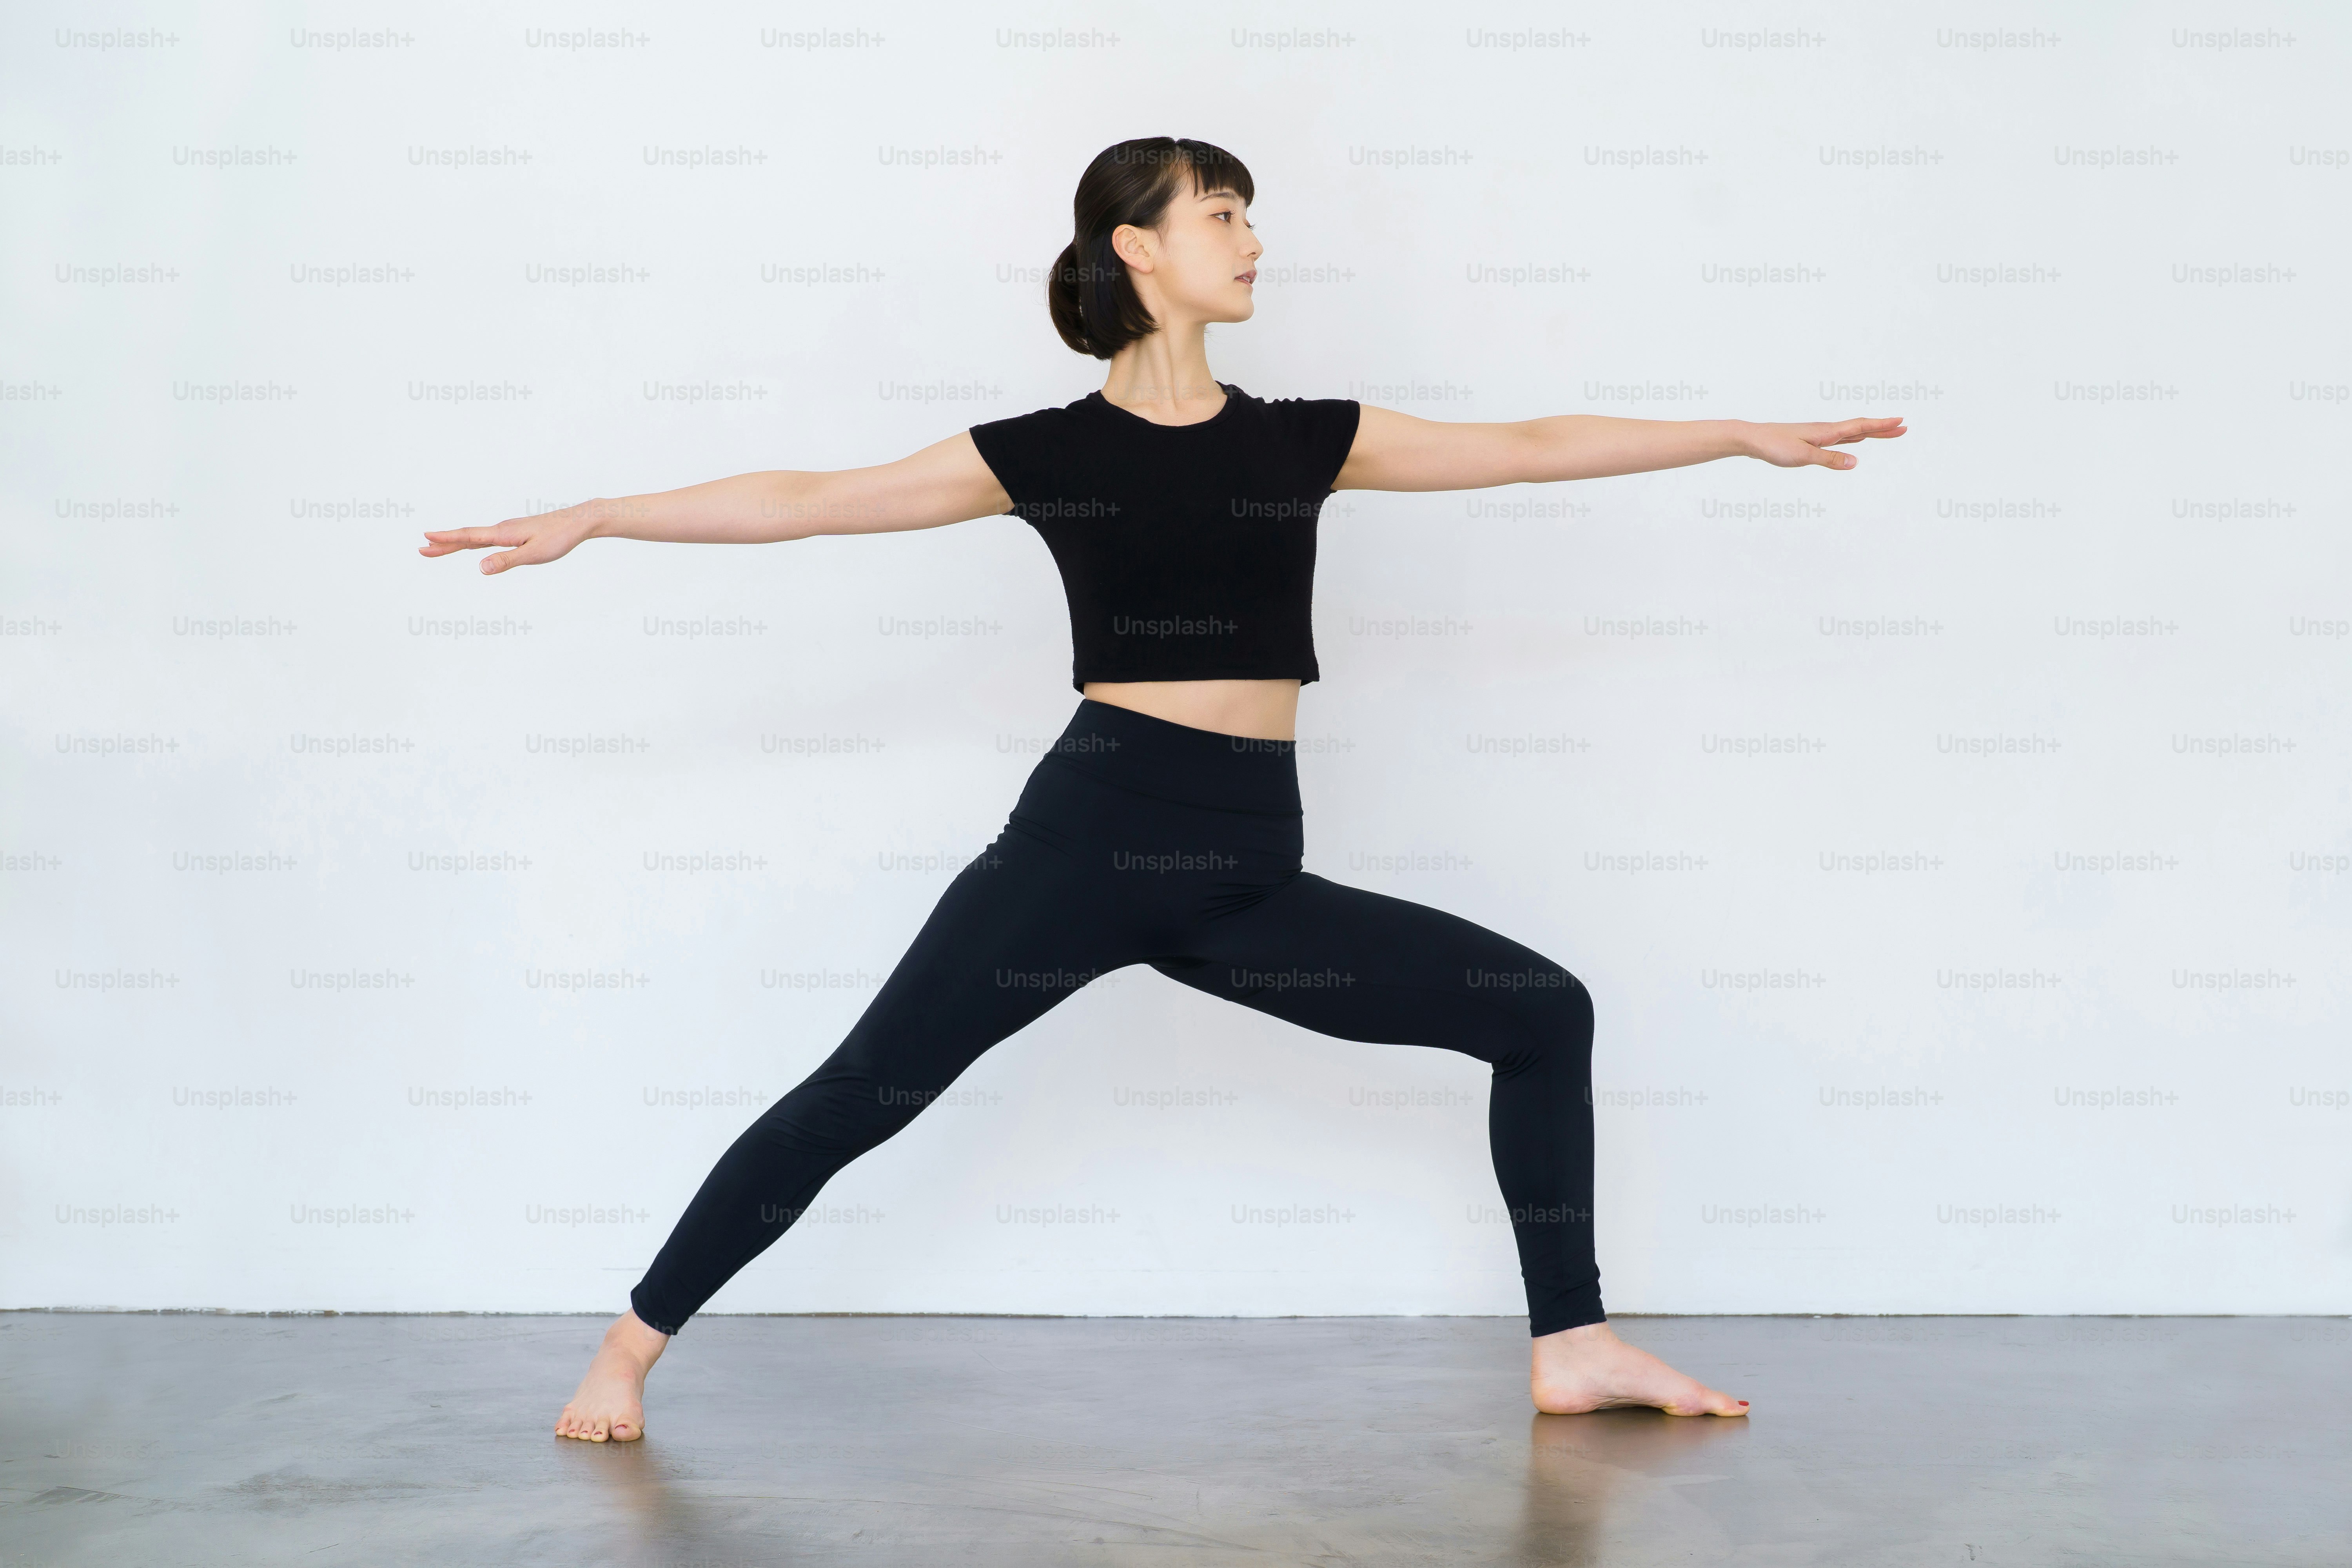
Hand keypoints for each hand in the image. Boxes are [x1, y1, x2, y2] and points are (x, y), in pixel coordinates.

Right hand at [418, 501, 605, 573]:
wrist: (580, 521)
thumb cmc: (560, 537)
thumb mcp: (534, 554)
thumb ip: (506, 561)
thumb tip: (480, 567)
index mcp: (503, 533)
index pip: (468, 537)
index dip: (446, 540)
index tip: (425, 539)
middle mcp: (502, 529)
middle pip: (467, 537)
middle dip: (444, 544)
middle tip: (421, 549)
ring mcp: (509, 530)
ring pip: (476, 538)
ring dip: (456, 543)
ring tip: (438, 547)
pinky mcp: (517, 533)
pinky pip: (488, 539)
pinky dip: (473, 542)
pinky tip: (473, 547)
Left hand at [1741, 416, 1906, 469]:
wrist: (1752, 439)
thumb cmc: (1775, 446)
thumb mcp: (1803, 456)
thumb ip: (1829, 459)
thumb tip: (1855, 462)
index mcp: (1827, 432)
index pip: (1860, 426)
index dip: (1881, 425)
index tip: (1901, 422)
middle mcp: (1826, 431)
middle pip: (1860, 428)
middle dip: (1882, 429)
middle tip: (1903, 427)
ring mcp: (1819, 435)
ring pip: (1851, 432)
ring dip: (1870, 432)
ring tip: (1887, 432)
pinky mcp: (1811, 440)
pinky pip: (1839, 437)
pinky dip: (1853, 437)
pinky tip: (1855, 439)